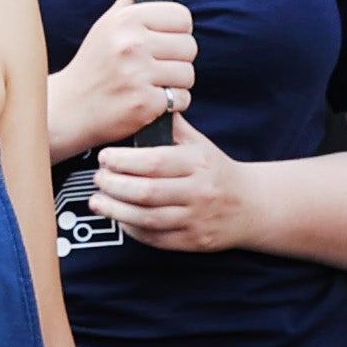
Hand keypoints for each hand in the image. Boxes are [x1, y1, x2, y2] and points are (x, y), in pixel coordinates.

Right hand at [43, 0, 198, 158]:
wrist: (69, 109)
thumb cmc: (92, 65)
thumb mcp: (105, 25)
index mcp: (125, 20)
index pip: (182, 17)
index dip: (176, 31)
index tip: (161, 42)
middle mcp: (131, 44)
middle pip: (190, 47)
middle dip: (177, 60)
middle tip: (154, 67)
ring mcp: (137, 75)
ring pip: (188, 75)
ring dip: (175, 84)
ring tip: (150, 84)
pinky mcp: (144, 104)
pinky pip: (181, 99)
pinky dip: (170, 106)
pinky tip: (148, 102)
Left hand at [83, 115, 254, 252]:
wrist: (250, 206)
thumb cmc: (215, 170)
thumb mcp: (199, 144)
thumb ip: (171, 127)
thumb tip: (143, 104)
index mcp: (199, 163)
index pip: (155, 162)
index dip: (123, 161)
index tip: (103, 157)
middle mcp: (199, 192)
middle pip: (147, 192)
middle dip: (114, 185)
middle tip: (97, 178)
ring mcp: (196, 219)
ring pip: (148, 218)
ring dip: (115, 210)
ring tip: (97, 201)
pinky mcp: (192, 242)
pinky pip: (155, 238)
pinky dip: (132, 229)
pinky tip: (118, 218)